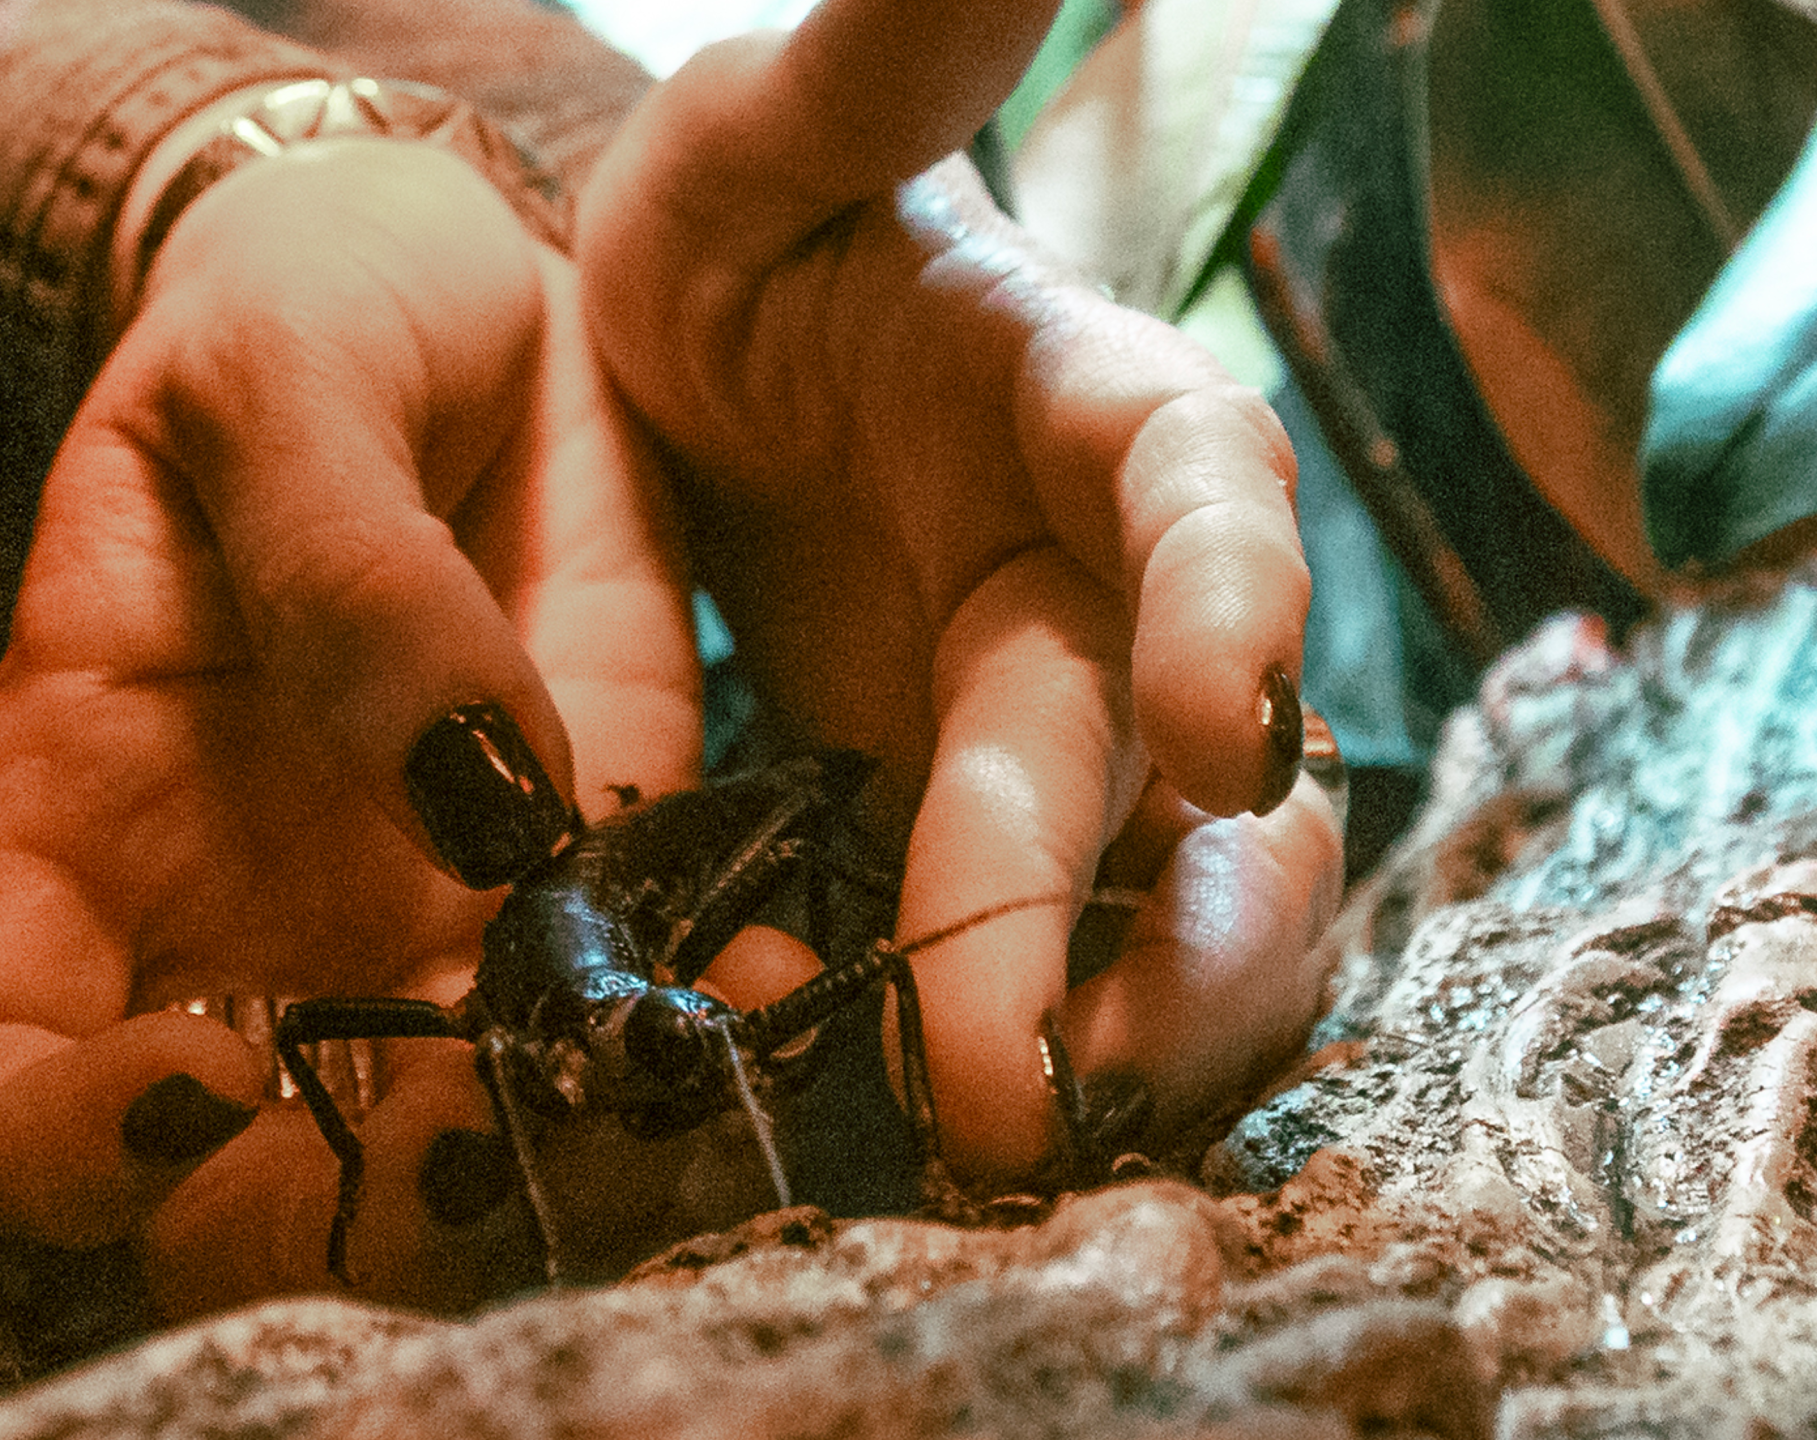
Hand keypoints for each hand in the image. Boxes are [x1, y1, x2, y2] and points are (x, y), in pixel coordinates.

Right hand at [0, 138, 700, 1315]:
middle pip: (231, 1184)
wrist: (474, 290)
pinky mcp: (591, 887)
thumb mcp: (281, 380)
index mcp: (79, 829)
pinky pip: (626, 1026)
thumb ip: (336, 565)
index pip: (2, 1071)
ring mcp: (416, 932)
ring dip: (538, 1166)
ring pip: (443, 1152)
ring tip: (636, 1092)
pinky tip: (745, 997)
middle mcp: (231, 931)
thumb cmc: (304, 312)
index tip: (199, 1084)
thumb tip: (470, 786)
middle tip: (473, 1143)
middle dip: (338, 1212)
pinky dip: (690, 1047)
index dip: (64, 1140)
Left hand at [577, 0, 1343, 1175]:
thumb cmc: (751, 228)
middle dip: (1156, 909)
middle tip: (1072, 1067)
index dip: (1234, 606)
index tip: (1227, 727)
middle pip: (1190, 755)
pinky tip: (929, 1125)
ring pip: (1153, 887)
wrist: (696, 352)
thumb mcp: (777, 132)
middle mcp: (1102, 583)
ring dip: (1123, 1015)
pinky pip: (1023, 948)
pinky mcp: (958, 820)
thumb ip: (884, 54)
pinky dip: (998, 1029)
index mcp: (1082, 405)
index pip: (1199, 494)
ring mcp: (1042, 718)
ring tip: (1027, 1134)